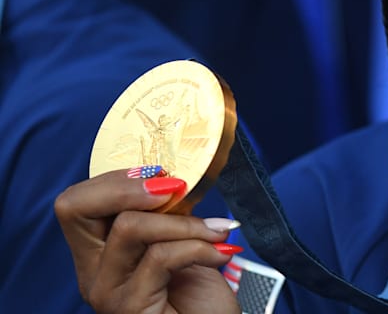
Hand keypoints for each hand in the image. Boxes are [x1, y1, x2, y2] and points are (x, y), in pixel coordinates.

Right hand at [54, 168, 241, 313]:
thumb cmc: (201, 297)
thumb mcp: (179, 242)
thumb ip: (165, 214)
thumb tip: (172, 177)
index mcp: (99, 252)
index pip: (76, 202)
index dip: (115, 180)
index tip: (163, 177)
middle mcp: (92, 272)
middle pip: (77, 208)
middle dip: (130, 187)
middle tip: (177, 188)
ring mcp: (107, 292)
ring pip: (129, 226)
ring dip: (184, 223)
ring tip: (217, 232)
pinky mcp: (129, 307)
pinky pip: (160, 257)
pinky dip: (200, 247)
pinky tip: (221, 253)